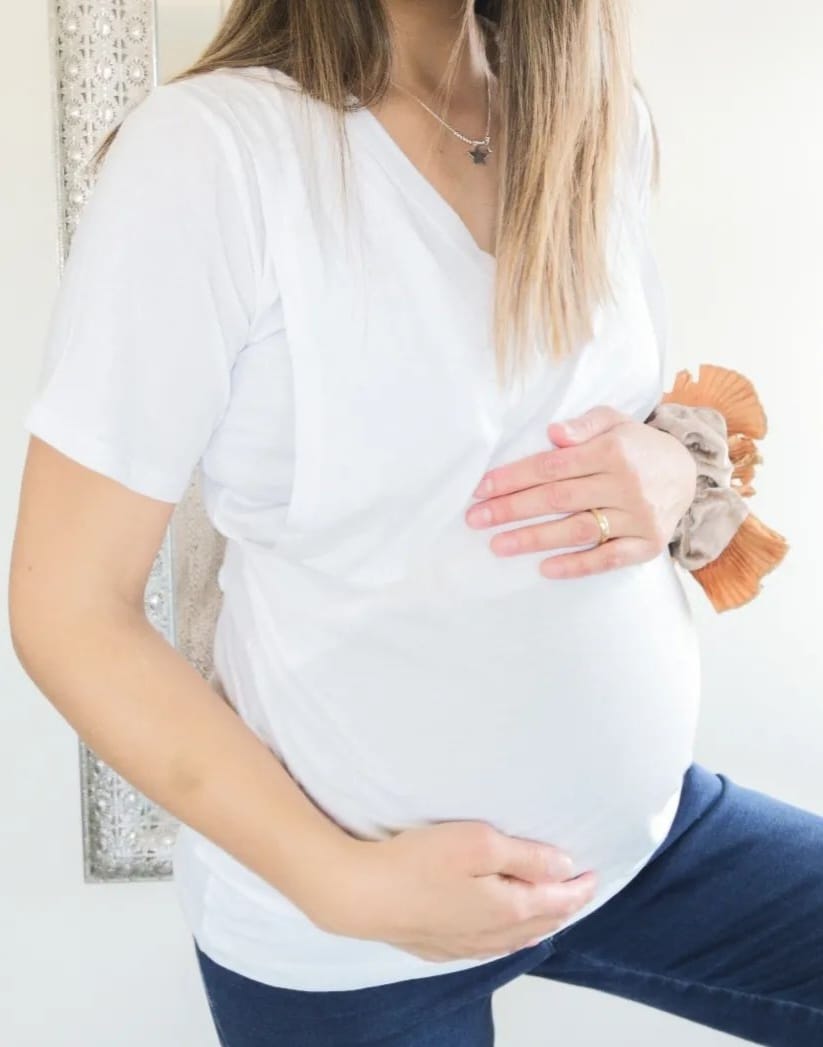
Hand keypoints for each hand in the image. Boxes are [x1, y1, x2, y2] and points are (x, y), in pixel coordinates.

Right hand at [313, 823, 596, 960]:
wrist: (361, 894)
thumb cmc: (418, 862)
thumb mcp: (481, 843)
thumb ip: (528, 857)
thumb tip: (565, 867)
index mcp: (508, 909)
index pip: (558, 900)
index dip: (580, 886)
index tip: (594, 873)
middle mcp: (492, 935)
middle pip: (541, 923)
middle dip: (564, 906)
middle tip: (579, 890)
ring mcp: (464, 944)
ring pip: (515, 939)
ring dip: (538, 922)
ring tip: (549, 909)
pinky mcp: (439, 946)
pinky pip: (488, 946)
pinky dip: (507, 936)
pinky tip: (501, 932)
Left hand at [465, 404, 697, 578]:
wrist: (688, 472)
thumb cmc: (637, 446)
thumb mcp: (614, 421)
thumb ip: (583, 425)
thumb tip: (552, 434)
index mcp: (613, 450)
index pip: (551, 467)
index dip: (513, 479)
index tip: (480, 490)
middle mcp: (626, 484)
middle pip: (558, 499)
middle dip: (512, 510)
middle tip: (476, 519)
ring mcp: (638, 517)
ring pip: (577, 531)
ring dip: (533, 540)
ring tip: (498, 545)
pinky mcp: (648, 544)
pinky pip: (608, 559)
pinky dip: (576, 566)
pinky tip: (545, 568)